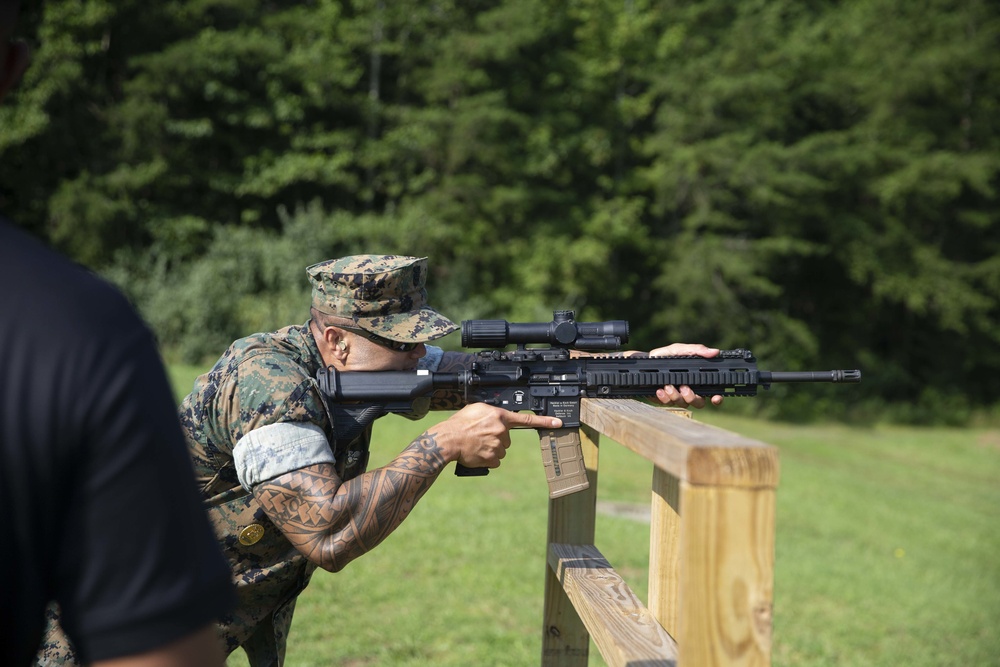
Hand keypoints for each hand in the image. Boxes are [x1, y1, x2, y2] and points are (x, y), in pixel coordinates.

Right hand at [428, 403, 561, 468]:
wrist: (448, 440)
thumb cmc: (459, 424)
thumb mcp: (476, 409)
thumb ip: (491, 412)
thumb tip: (497, 417)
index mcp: (499, 416)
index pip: (526, 419)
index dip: (544, 421)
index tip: (558, 423)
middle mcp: (502, 430)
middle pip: (507, 438)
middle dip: (497, 438)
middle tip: (481, 436)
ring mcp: (498, 445)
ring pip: (501, 450)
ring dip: (491, 449)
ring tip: (476, 444)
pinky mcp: (493, 458)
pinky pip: (495, 461)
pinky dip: (488, 459)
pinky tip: (477, 453)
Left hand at [649, 343, 724, 408]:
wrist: (645, 361)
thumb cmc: (666, 355)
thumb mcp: (679, 350)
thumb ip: (696, 350)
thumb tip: (715, 351)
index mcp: (697, 379)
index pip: (713, 392)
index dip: (717, 397)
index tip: (715, 397)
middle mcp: (690, 390)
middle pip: (699, 402)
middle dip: (693, 397)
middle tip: (684, 387)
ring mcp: (677, 397)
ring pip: (683, 404)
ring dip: (676, 395)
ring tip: (667, 385)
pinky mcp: (665, 400)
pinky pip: (667, 403)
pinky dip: (664, 397)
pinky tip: (659, 390)